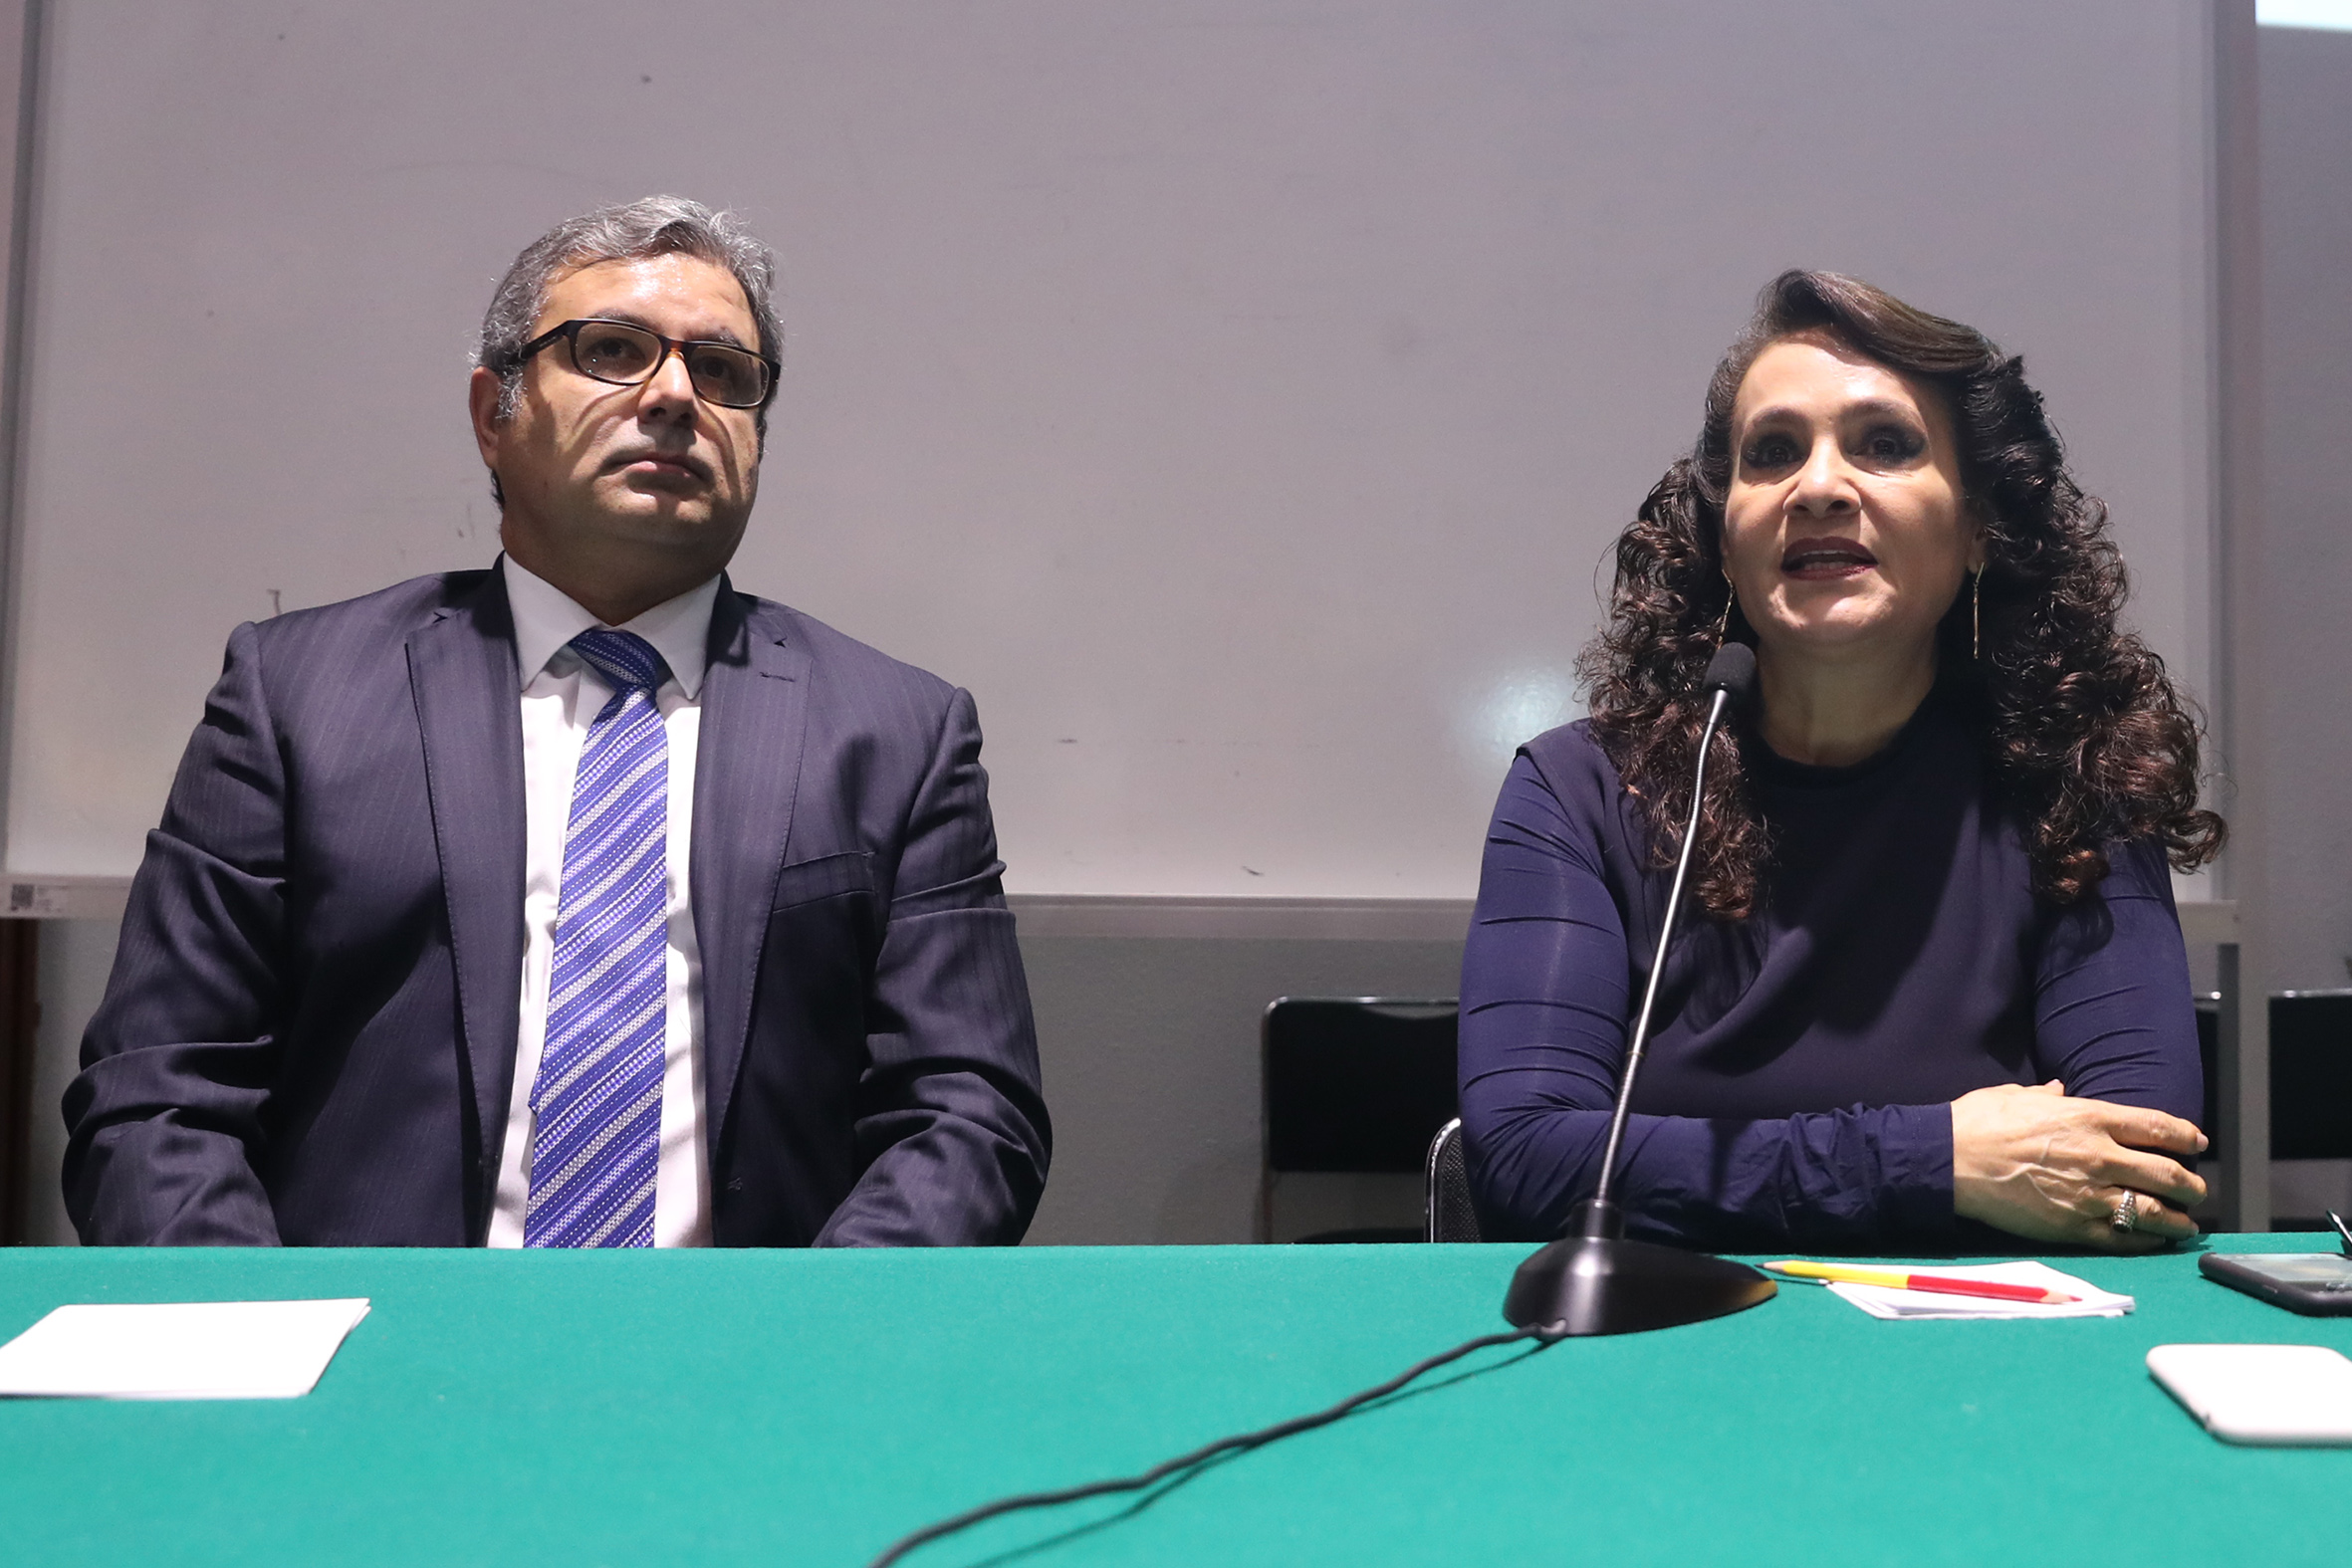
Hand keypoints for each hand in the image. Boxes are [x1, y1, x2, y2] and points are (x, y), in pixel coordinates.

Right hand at [1950, 1081, 2207, 1251]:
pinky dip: (2146, 1241)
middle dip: (2191, 1185)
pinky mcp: (2072, 1226)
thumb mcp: (2017, 1095)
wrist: (1948, 1160)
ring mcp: (2089, 1195)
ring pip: (2154, 1211)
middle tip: (2196, 1190)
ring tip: (2185, 1224)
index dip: (2186, 1137)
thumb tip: (2059, 1090)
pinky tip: (2154, 1240)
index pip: (2159, 1127)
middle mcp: (2100, 1156)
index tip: (2196, 1143)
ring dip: (2178, 1220)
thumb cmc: (1978, 1123)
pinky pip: (2124, 1238)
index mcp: (2090, 1117)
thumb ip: (2047, 1095)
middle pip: (2168, 1174)